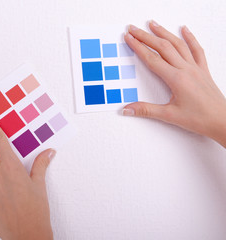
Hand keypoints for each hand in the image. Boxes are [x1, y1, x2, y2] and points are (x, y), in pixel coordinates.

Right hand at [123, 20, 225, 147]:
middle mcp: (186, 69)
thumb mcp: (169, 115)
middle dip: (146, 36)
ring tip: (153, 24)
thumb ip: (146, 110)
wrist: (222, 121)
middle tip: (133, 28)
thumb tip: (127, 109)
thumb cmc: (200, 118)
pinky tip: (185, 30)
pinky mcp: (203, 70)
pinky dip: (190, 38)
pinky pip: (196, 50)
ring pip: (178, 45)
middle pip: (162, 47)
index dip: (138, 47)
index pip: (152, 59)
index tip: (129, 38)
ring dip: (164, 32)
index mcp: (176, 79)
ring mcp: (195, 68)